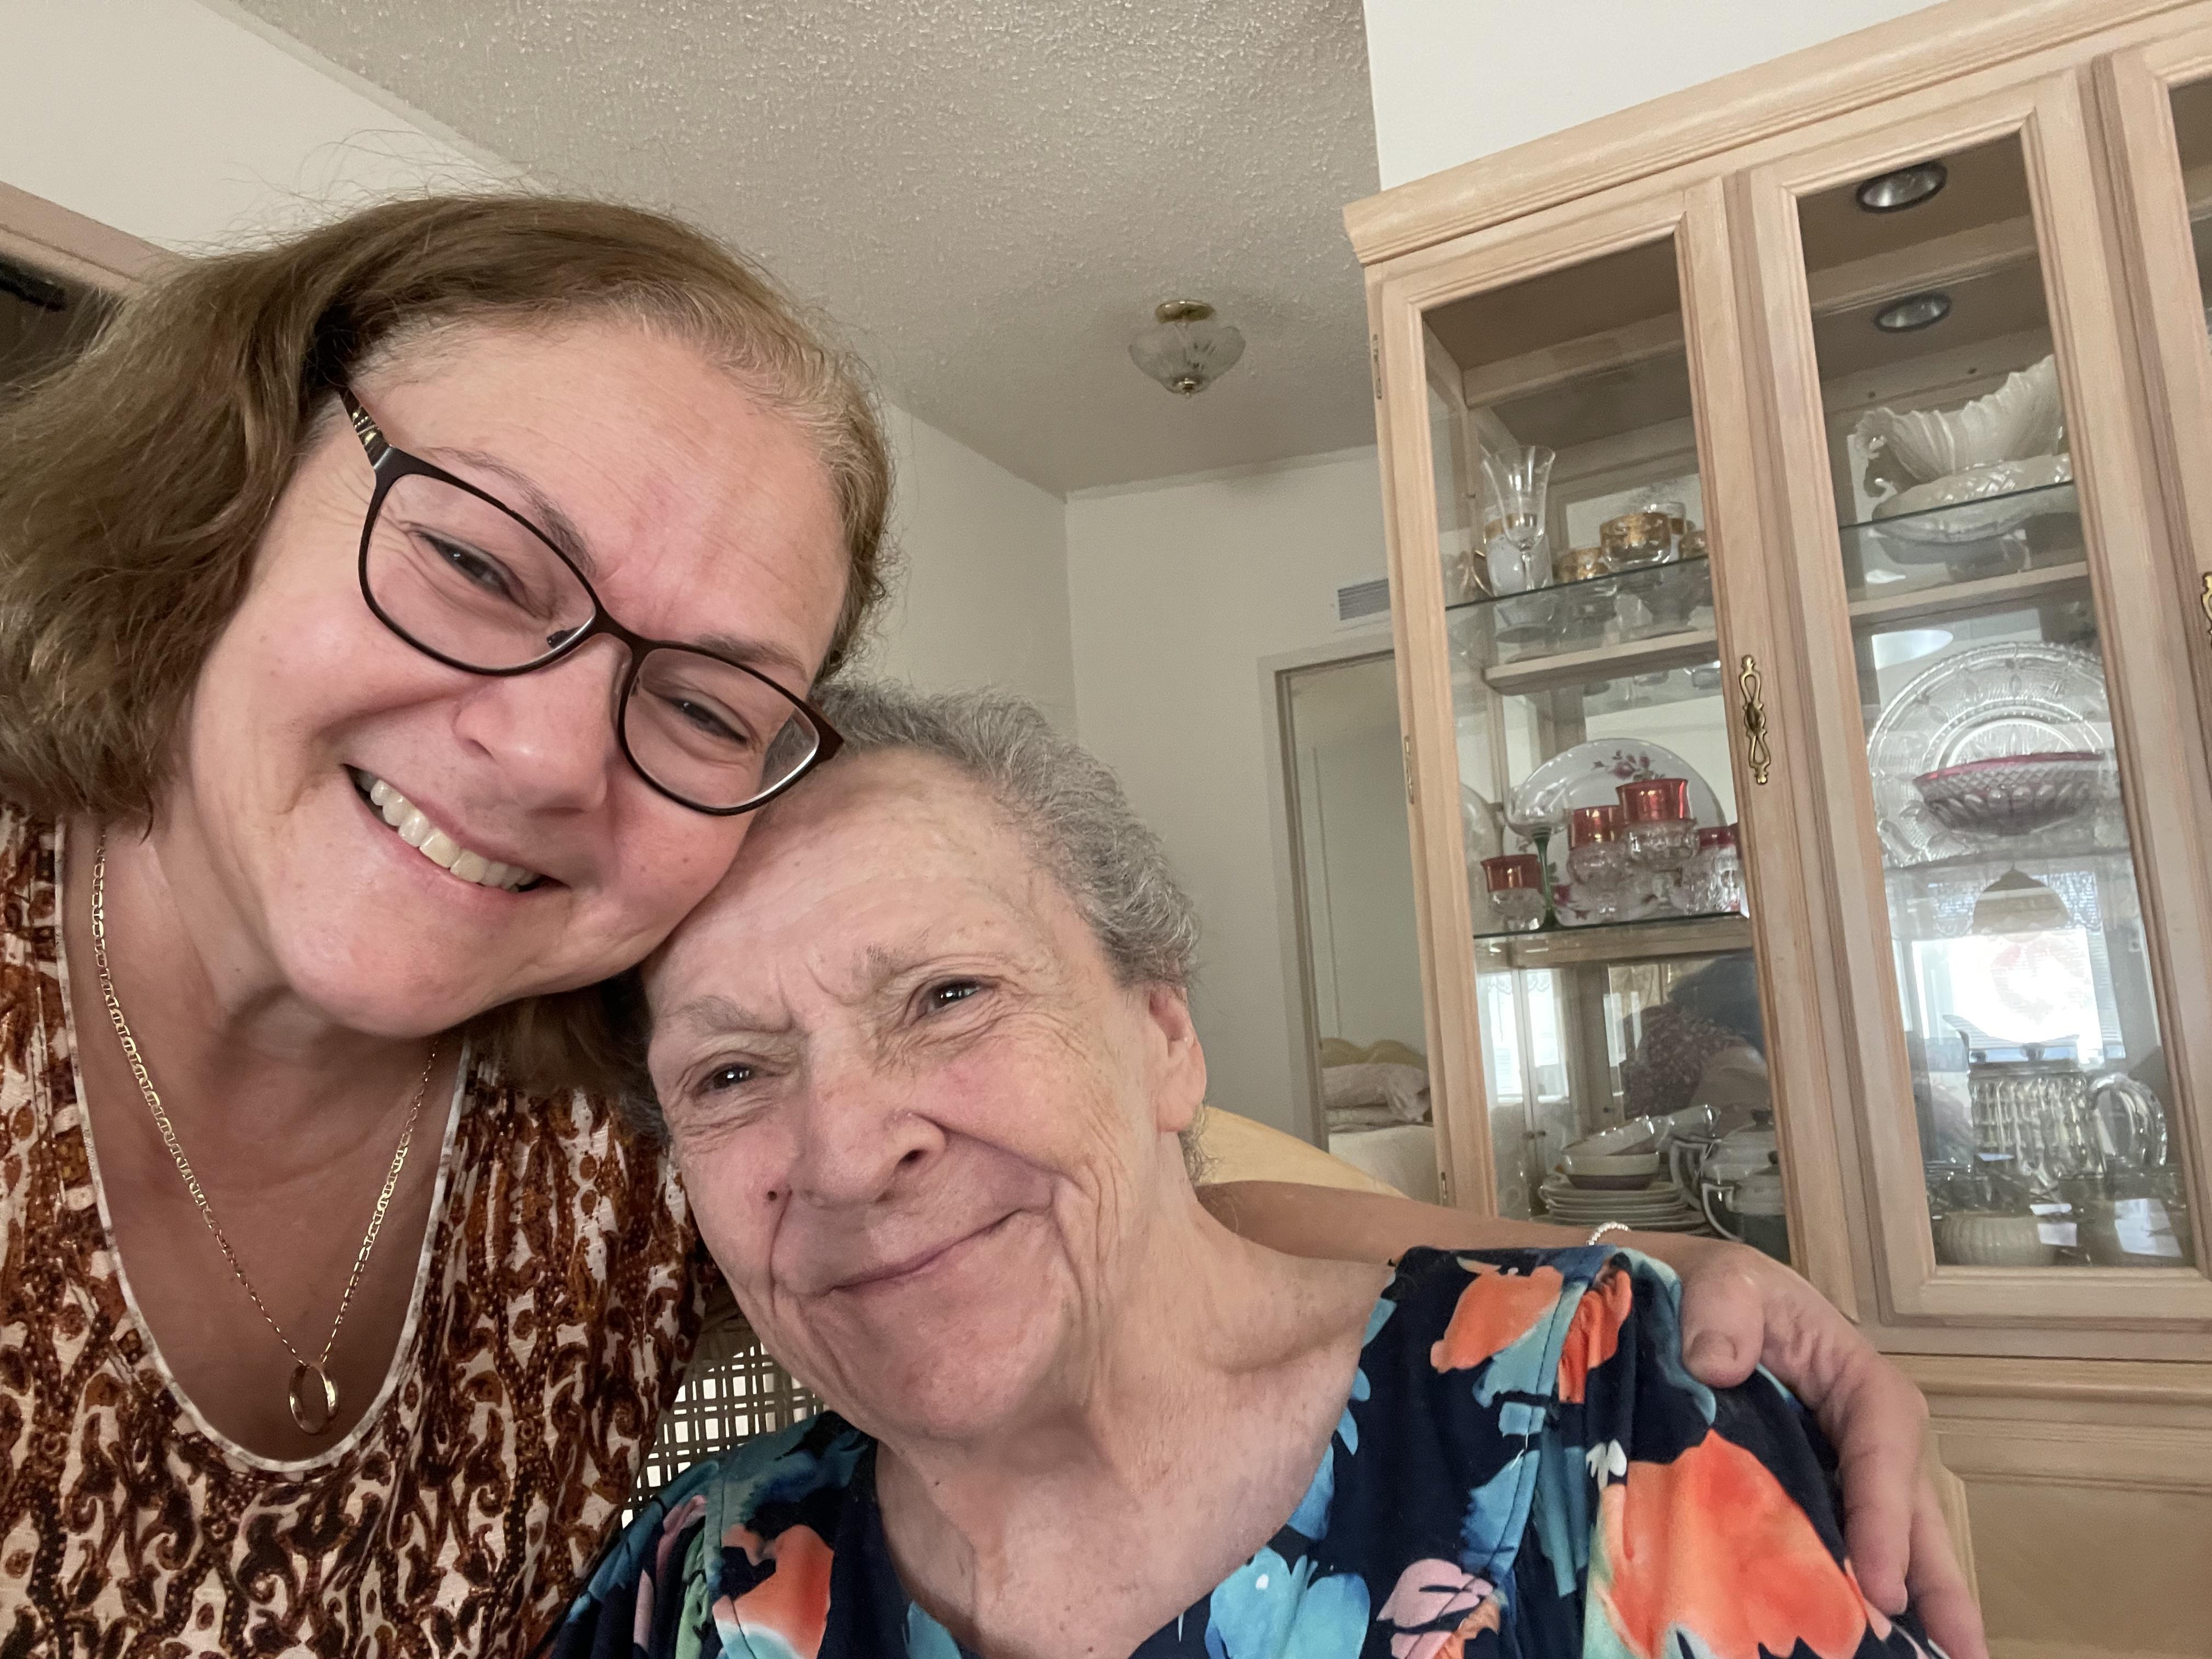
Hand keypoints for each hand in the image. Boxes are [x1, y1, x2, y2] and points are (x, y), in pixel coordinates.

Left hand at [1661, 1236, 1986, 1658]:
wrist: (1679, 1301)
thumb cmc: (1716, 1291)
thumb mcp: (1721, 1283)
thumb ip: (1722, 1312)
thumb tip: (1714, 1363)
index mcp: (1858, 1379)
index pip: (1882, 1446)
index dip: (1884, 1516)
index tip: (1881, 1585)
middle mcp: (1865, 1434)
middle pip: (1910, 1509)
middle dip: (1936, 1583)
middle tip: (1964, 1653)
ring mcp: (1841, 1469)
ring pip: (1890, 1538)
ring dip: (1915, 1602)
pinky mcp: (1810, 1493)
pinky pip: (1842, 1542)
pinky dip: (1862, 1591)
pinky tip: (1868, 1640)